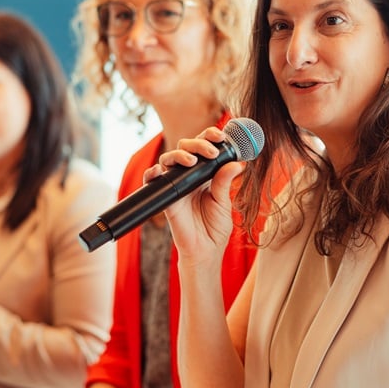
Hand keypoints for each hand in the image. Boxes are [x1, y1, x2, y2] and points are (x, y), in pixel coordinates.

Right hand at [147, 127, 244, 266]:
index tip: (221, 136)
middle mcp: (189, 176)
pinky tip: (158, 171)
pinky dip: (152, 173)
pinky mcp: (165, 197)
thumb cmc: (215, 228)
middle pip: (186, 147)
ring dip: (179, 154)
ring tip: (191, 161)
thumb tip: (236, 163)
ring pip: (170, 159)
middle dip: (198, 143)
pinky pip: (153, 181)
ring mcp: (176, 185)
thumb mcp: (223, 203)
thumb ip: (225, 182)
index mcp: (206, 174)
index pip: (205, 147)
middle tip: (211, 150)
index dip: (210, 137)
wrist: (204, 251)